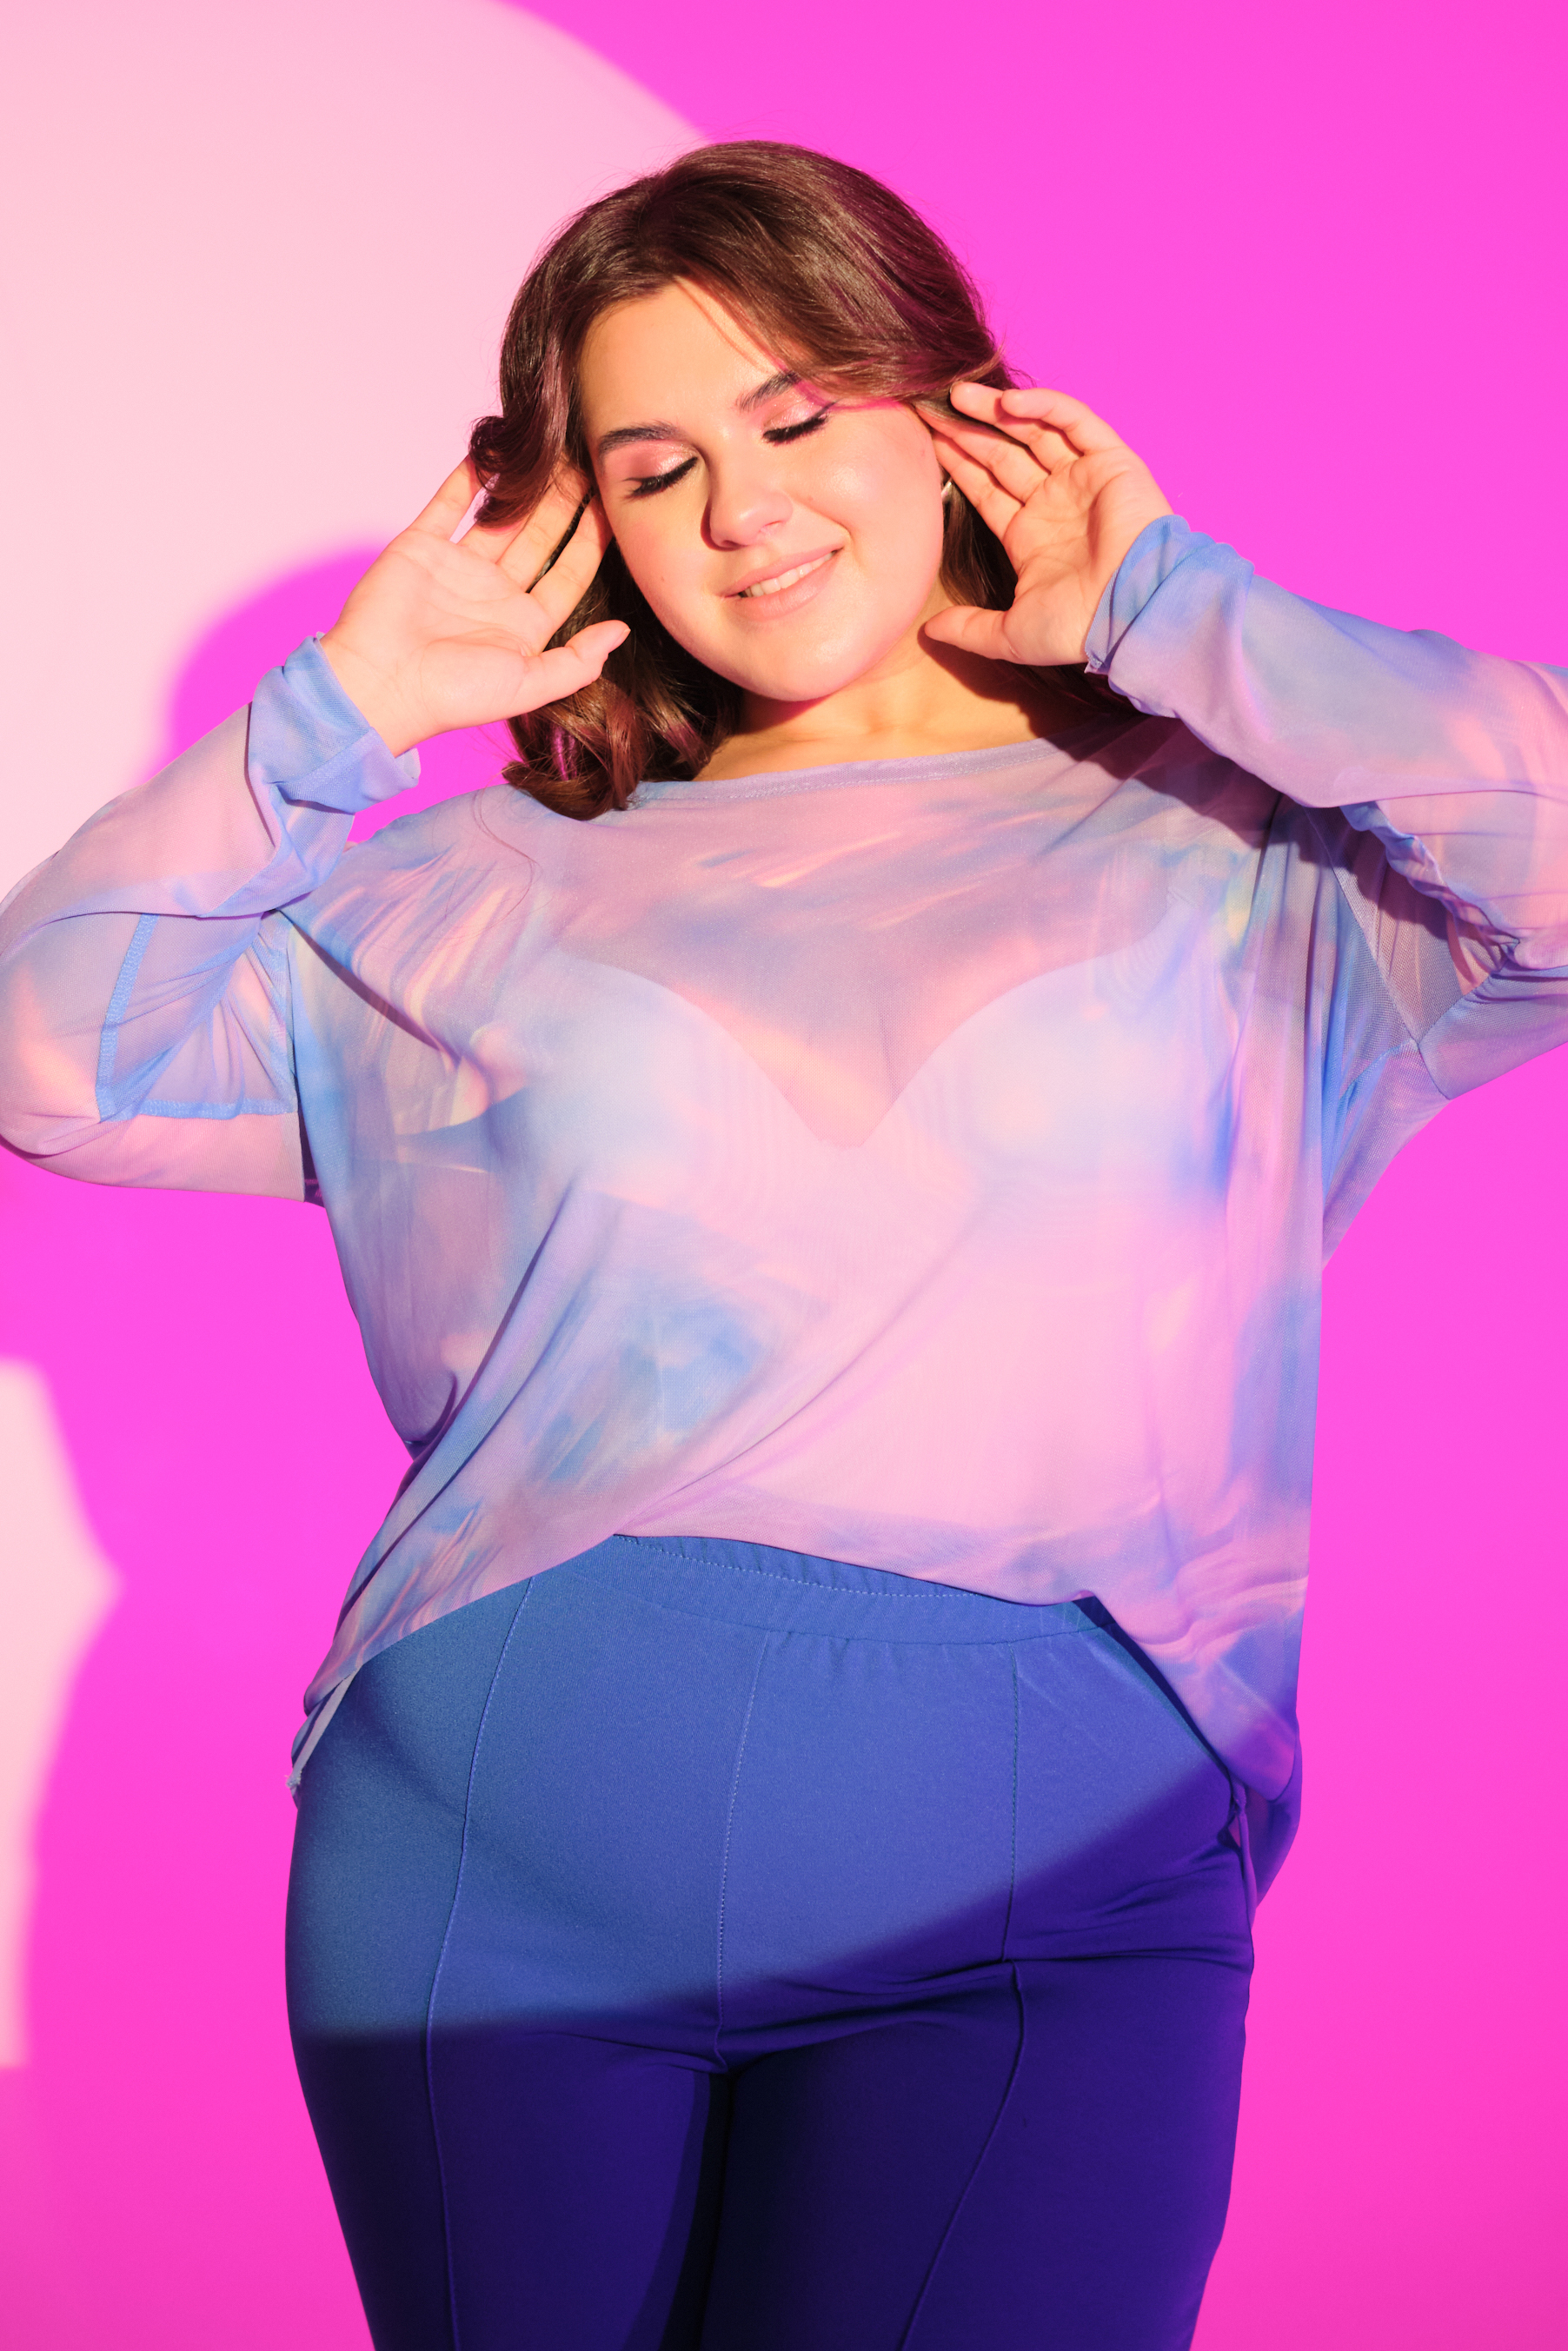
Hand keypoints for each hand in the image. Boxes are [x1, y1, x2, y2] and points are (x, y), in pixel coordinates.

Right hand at [320, 462, 624, 754]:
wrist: (381, 683)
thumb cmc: (453, 695)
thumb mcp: (529, 687)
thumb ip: (578, 662)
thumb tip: (623, 631)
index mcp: (524, 626)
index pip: (569, 574)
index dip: (591, 541)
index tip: (613, 506)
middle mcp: (494, 594)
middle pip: (540, 538)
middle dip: (564, 504)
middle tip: (588, 465)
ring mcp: (458, 568)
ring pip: (501, 516)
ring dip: (526, 486)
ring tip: (553, 451)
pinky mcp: (422, 547)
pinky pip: (450, 503)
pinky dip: (471, 476)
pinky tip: (495, 451)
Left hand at [921, 385, 1171, 667]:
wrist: (1135, 611)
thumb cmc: (1078, 626)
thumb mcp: (1010, 634)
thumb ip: (969, 628)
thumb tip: (928, 631)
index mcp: (1030, 537)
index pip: (986, 490)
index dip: (958, 466)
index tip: (927, 442)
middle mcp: (1053, 503)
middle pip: (1003, 456)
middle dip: (968, 433)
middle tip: (931, 409)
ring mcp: (1081, 479)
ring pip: (1033, 432)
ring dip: (997, 411)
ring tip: (958, 393)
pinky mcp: (1109, 461)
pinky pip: (1074, 421)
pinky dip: (1043, 407)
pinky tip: (1007, 401)